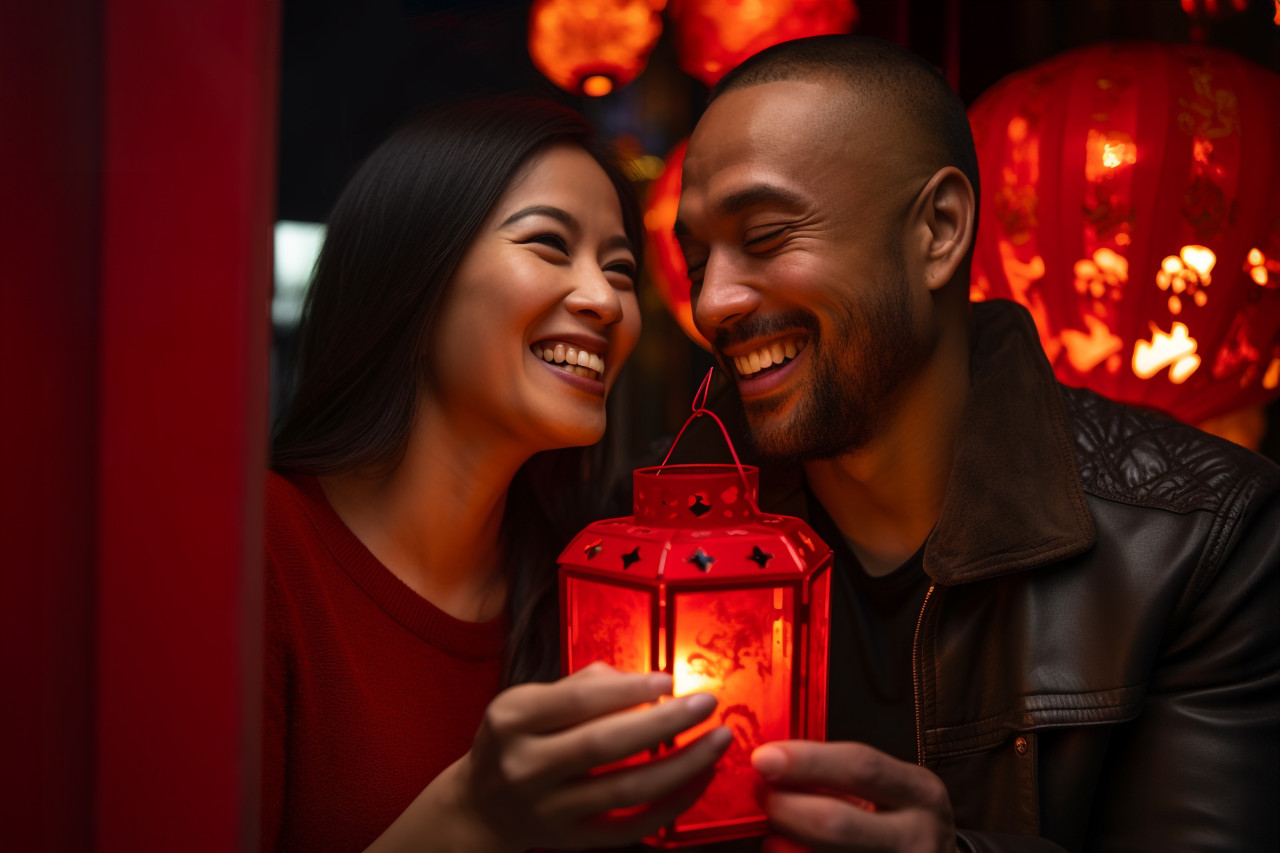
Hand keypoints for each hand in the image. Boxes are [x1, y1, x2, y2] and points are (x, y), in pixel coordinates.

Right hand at [442, 662, 731, 851]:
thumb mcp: (529, 700)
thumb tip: (644, 682)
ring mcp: (549, 808)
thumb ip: (582, 685)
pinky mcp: (572, 839)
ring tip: (717, 740)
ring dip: (681, 764)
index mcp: (513, 718)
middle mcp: (526, 765)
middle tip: (706, 703)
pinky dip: (671, 805)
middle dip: (664, 722)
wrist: (481, 806)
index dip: (627, 690)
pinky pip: (631, 826)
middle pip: (604, 744)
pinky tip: (699, 780)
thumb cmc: (517, 739)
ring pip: (625, 789)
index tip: (668, 679)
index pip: (577, 701)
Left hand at [751, 741, 956, 852]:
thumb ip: (841, 775)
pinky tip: (785, 851)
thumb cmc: (901, 822)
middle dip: (785, 808)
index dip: (806, 761)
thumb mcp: (891, 790)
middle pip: (835, 822)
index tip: (764, 758)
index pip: (860, 767)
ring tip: (772, 830)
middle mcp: (916, 837)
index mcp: (918, 792)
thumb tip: (775, 762)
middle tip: (761, 796)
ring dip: (784, 842)